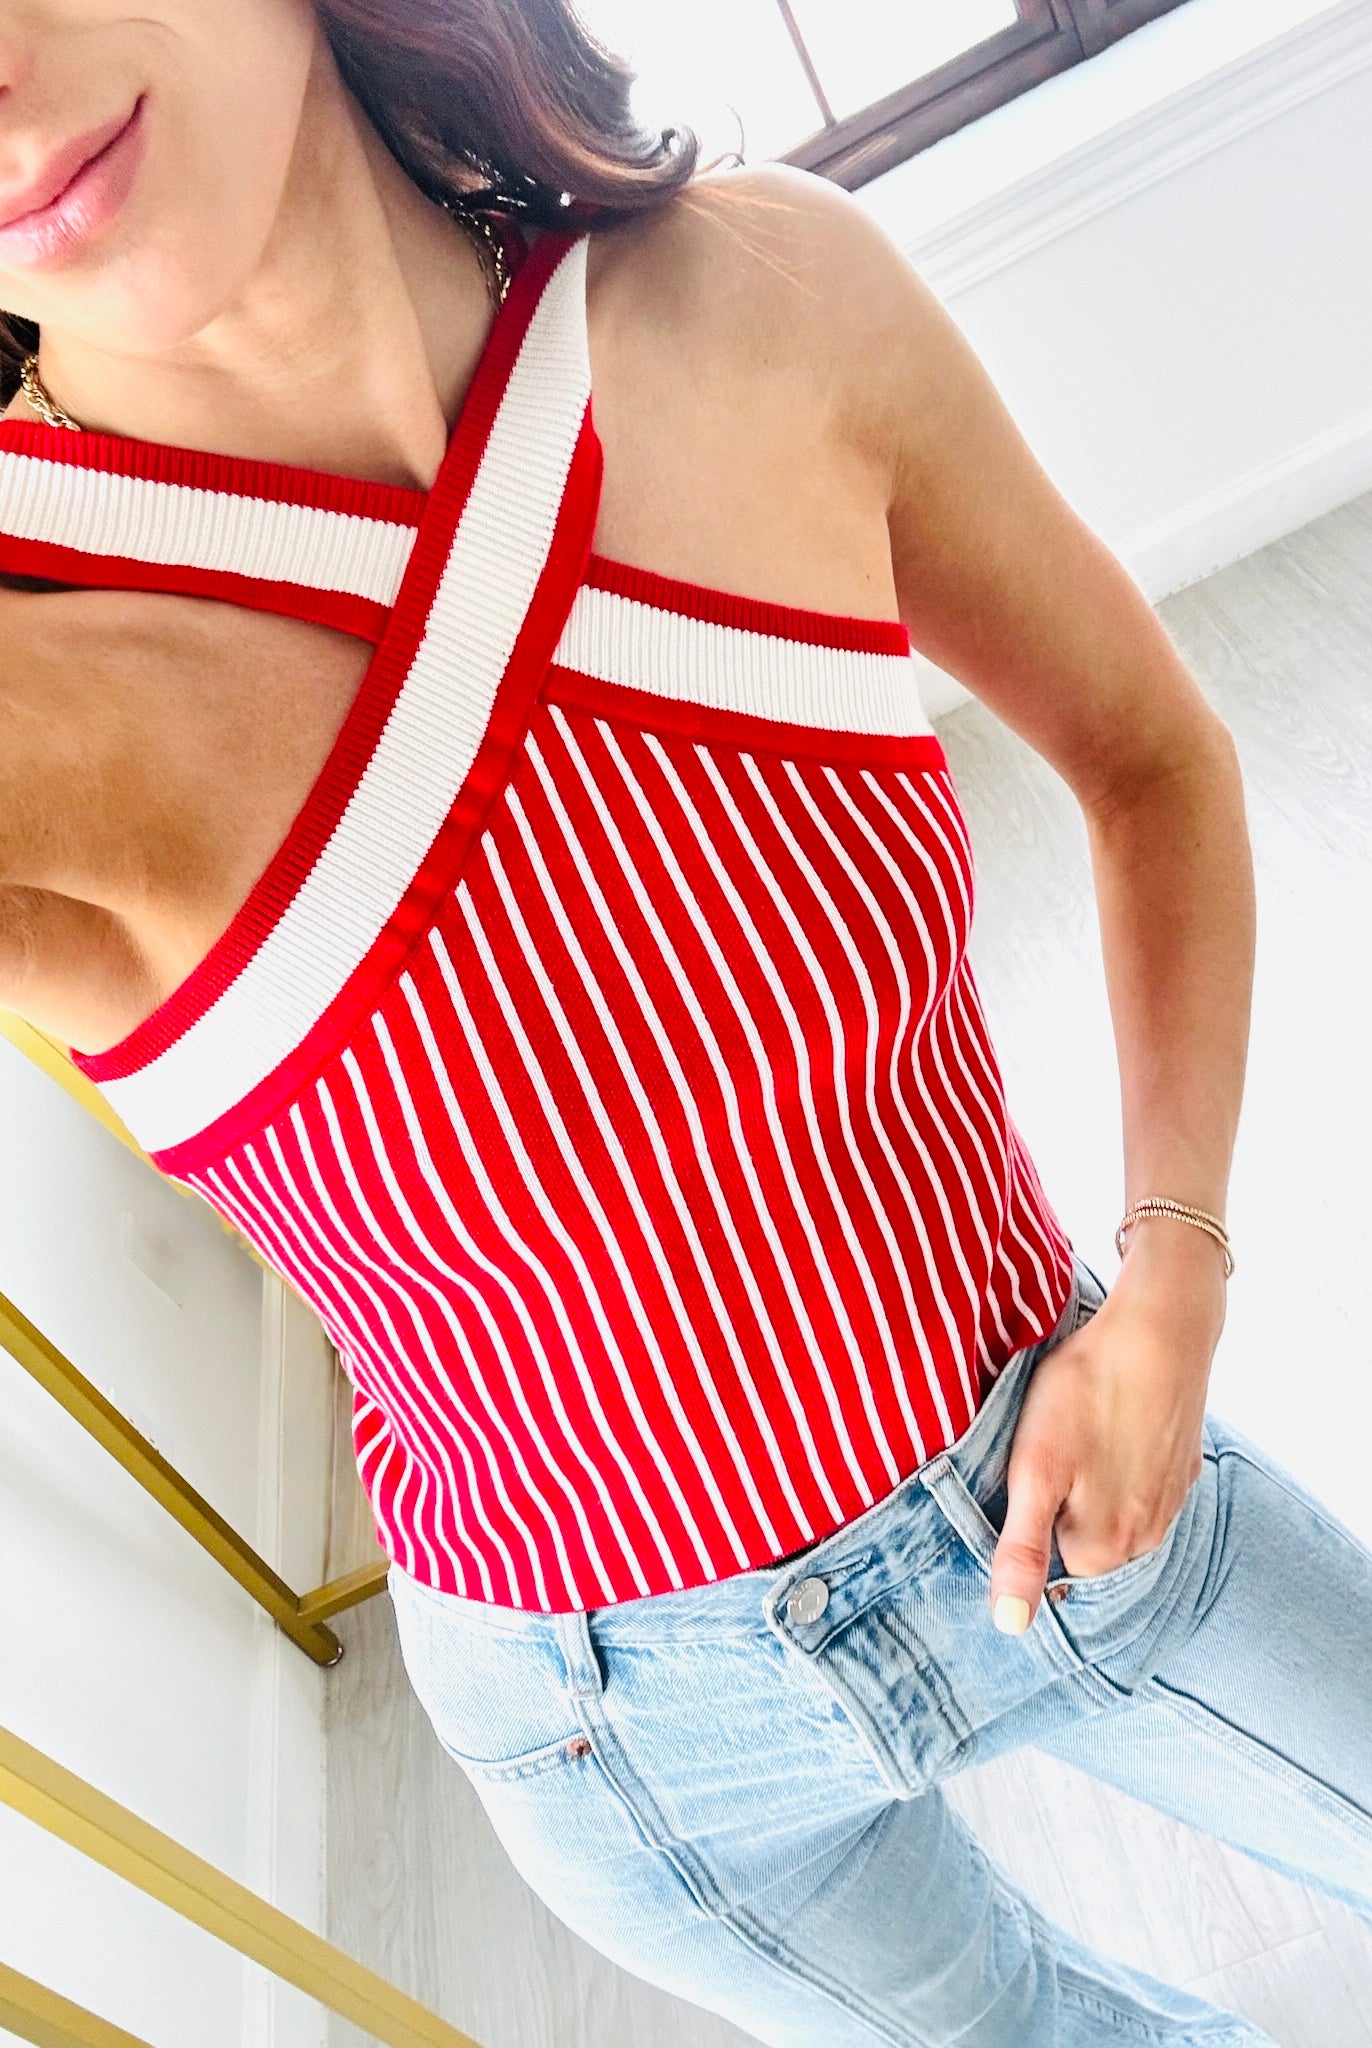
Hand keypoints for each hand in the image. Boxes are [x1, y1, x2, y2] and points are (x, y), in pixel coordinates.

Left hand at [988, 1230, 1224, 1634]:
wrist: (1159, 1329)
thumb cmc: (1087, 1394)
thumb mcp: (1034, 1472)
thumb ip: (1022, 1551)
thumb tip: (1010, 1626)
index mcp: (1103, 1549)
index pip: (1045, 1564)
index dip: (1022, 1520)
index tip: (1017, 1477)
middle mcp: (1145, 1539)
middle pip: (1079, 1540)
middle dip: (1058, 1505)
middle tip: (1046, 1447)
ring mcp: (1171, 1502)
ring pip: (1111, 1510)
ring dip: (1090, 1483)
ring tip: (1076, 1432)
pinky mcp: (1183, 1465)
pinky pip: (1139, 1481)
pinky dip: (1120, 1460)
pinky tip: (1108, 1423)